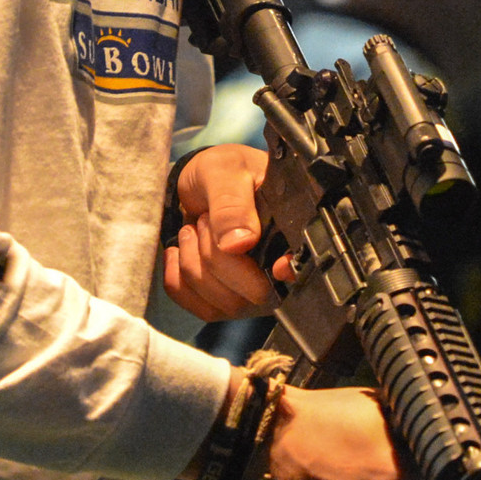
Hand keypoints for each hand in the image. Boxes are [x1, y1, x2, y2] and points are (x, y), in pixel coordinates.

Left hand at [164, 143, 278, 320]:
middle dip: (217, 257)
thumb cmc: (220, 173)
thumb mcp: (225, 171)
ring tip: (194, 229)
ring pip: (225, 305)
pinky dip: (179, 280)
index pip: (301, 268)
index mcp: (288, 231)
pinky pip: (200, 308)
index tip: (274, 266)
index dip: (288, 272)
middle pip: (256, 293)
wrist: (195, 184)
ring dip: (195, 264)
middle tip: (206, 221)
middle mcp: (274, 267)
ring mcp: (249, 289)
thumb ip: (232, 203)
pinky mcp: (222, 300)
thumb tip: (241, 244)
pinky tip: (180, 251)